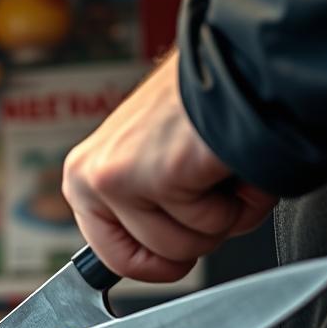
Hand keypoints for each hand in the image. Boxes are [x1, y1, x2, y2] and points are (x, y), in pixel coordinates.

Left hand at [62, 52, 276, 281]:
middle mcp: (92, 178)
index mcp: (83, 179)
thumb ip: (142, 213)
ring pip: (188, 247)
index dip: (163, 265)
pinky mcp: (160, 174)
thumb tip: (158, 263)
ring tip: (221, 171)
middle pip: (159, 259)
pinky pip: (214, 223)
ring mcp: (121, 177)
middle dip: (200, 235)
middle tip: (211, 190)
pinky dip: (243, 200)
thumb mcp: (147, 168)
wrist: (233, 63)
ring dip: (225, 216)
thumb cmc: (197, 115)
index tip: (183, 250)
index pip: (116, 262)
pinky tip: (231, 162)